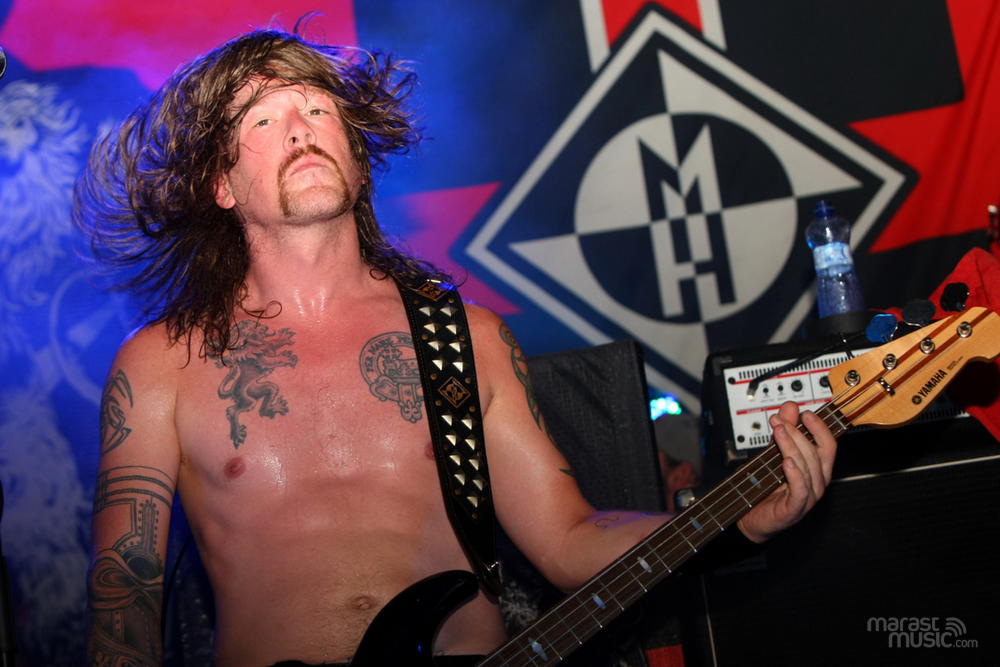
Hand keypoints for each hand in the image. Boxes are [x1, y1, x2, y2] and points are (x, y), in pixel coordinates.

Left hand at [736, 401, 836, 542]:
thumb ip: (785, 430)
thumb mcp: (775, 452)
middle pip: (816, 453)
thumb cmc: (767, 487)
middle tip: (779, 421)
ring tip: (778, 432)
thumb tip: (790, 407)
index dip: (819, 427)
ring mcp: (808, 497)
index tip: (805, 413)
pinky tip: (786, 462)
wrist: (753, 517)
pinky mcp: (794, 509)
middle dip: (797, 433)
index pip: (828, 445)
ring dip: (792, 446)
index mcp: (817, 469)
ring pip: (807, 468)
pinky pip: (800, 490)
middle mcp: (817, 483)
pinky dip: (795, 475)